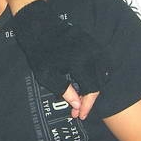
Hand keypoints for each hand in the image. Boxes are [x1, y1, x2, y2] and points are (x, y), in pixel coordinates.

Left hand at [10, 0, 110, 118]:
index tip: (79, 115)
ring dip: (95, 87)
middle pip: (99, 83)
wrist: (38, 24)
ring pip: (103, 73)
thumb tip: (77, 104)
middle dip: (90, 99)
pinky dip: (96, 75)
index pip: (92, 90)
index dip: (87, 105)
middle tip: (78, 110)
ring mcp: (93, 46)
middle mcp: (91, 54)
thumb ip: (63, 90)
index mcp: (80, 62)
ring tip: (82, 98)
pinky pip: (100, 62)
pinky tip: (86, 82)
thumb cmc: (39, 50)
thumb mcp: (46, 74)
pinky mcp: (91, 42)